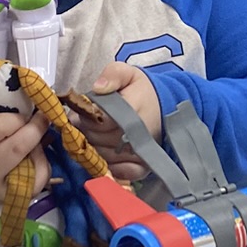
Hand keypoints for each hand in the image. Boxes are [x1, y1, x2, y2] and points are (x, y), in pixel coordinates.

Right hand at [0, 111, 49, 206]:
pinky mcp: (11, 199)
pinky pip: (38, 182)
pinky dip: (43, 167)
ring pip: (34, 167)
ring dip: (40, 149)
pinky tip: (35, 159)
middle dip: (36, 129)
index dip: (17, 117)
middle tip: (41, 119)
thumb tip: (26, 106)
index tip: (22, 114)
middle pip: (18, 147)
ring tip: (34, 142)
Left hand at [82, 62, 162, 181]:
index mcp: (135, 108)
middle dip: (87, 132)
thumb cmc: (141, 91)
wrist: (165, 106)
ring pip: (104, 156)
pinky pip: (122, 173)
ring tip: (94, 135)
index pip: (102, 120)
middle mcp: (139, 133)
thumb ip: (113, 75)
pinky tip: (105, 157)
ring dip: (94, 148)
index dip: (87, 118)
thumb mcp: (128, 74)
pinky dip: (111, 168)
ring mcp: (142, 152)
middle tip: (85, 124)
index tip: (81, 112)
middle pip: (100, 139)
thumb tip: (98, 88)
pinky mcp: (144, 166)